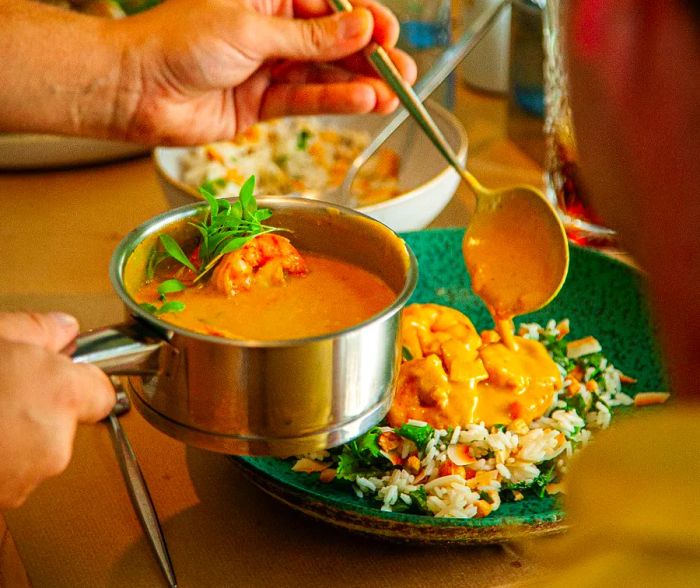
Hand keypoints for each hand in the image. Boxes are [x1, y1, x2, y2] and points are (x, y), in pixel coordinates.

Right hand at [0, 312, 114, 508]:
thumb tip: (62, 328)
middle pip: (65, 420)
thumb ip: (35, 330)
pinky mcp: (2, 501)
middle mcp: (54, 441)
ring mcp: (26, 477)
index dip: (81, 379)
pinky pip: (10, 471)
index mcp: (60, 394)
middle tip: (2, 387)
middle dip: (39, 405)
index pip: (101, 390)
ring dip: (13, 433)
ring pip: (35, 448)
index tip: (62, 371)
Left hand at [113, 0, 416, 144]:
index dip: (362, 22)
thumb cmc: (180, 42)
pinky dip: (334, 102)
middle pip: (332, 43)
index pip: (328, 7)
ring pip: (324, 74)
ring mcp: (268, 67)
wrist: (138, 90)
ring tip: (394, 95)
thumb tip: (359, 30)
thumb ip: (308, 37)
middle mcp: (271, 30)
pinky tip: (363, 103)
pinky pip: (306, 100)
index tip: (389, 35)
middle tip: (404, 72)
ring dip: (359, 85)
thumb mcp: (250, 30)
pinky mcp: (263, 103)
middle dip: (369, 59)